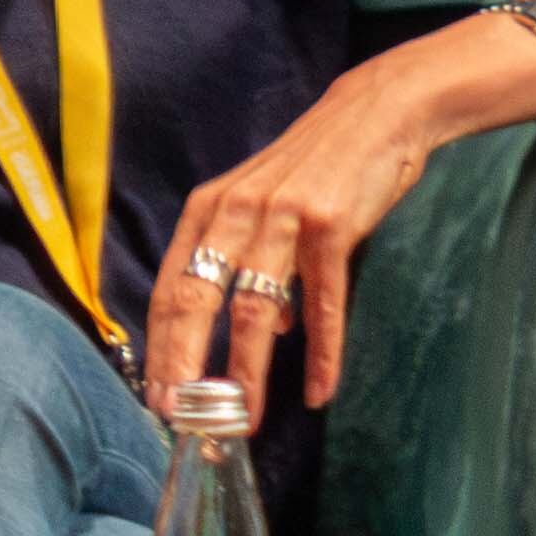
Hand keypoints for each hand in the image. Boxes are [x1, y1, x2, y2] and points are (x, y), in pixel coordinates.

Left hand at [145, 9, 535, 413]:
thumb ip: (251, 264)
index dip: (161, 348)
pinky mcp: (330, 227)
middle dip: (185, 367)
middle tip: (181, 418)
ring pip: (255, 311)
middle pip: (196, 301)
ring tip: (243, 421)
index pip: (170, 290)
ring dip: (248, 373)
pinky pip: (322, 304)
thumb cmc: (315, 168)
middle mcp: (235, 213)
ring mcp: (282, 219)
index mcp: (207, 211)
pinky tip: (318, 391)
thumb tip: (269, 334)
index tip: (158, 398)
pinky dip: (321, 353)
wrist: (377, 114)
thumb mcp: (263, 206)